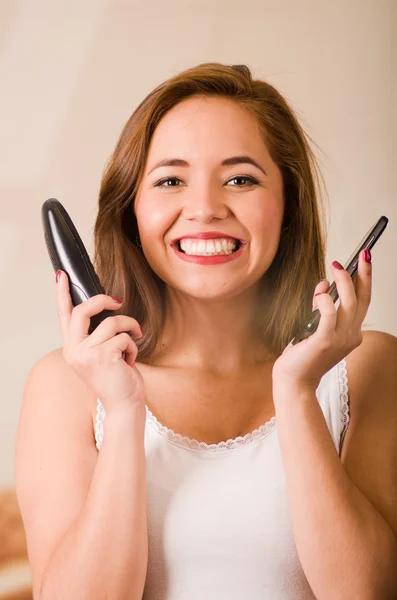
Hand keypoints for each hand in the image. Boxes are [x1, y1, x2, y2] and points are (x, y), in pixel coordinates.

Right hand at [56, 270, 145, 412]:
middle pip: (83, 311)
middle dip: (103, 300)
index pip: (64, 316)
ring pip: (112, 322)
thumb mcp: (101, 354)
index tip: (62, 275)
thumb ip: (97, 334)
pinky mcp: (103, 356)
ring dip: (130, 328)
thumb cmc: (117, 378)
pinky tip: (130, 361)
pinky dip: (133, 346)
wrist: (124, 404)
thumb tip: (106, 306)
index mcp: (71, 348)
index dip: (63, 294)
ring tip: (134, 341)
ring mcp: (87, 354)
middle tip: (118, 302)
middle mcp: (74, 351)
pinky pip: (124, 337)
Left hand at [272, 249, 371, 391]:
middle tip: (361, 255)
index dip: (365, 280)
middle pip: (363, 299)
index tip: (365, 261)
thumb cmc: (303, 355)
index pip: (363, 302)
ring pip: (350, 303)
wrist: (294, 381)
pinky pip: (330, 313)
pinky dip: (325, 299)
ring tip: (335, 267)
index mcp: (351, 334)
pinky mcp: (324, 341)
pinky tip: (320, 292)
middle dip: (364, 275)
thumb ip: (322, 308)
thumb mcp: (315, 327)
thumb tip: (324, 286)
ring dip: (344, 281)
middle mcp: (351, 336)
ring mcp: (340, 339)